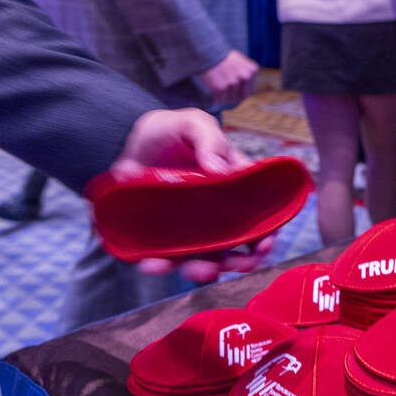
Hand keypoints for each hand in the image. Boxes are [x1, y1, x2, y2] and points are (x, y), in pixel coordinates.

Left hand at [111, 109, 276, 281]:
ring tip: (196, 271)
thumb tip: (220, 171)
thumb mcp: (193, 124)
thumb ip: (209, 140)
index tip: (264, 244)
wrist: (127, 140)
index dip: (267, 234)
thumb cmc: (171, 130)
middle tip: (236, 265)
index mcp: (234, 188)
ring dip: (205, 270)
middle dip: (241, 261)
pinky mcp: (161, 234)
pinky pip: (164, 256)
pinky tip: (153, 263)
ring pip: (205, 257)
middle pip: (238, 245)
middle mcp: (217, 213)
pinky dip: (161, 265)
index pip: (261, 215)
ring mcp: (190, 226)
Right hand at [198, 50, 257, 105]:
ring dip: (224, 97)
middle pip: (241, 96)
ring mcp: (233, 83)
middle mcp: (244, 77)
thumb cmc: (222, 56)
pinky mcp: (220, 88)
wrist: (207, 51)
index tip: (234, 92)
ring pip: (230, 99)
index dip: (241, 92)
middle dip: (234, 97)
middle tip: (226, 94)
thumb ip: (245, 73)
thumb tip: (246, 89)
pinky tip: (212, 90)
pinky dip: (216, 97)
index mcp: (251, 71)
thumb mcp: (240, 61)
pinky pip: (219, 99)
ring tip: (217, 89)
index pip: (249, 90)